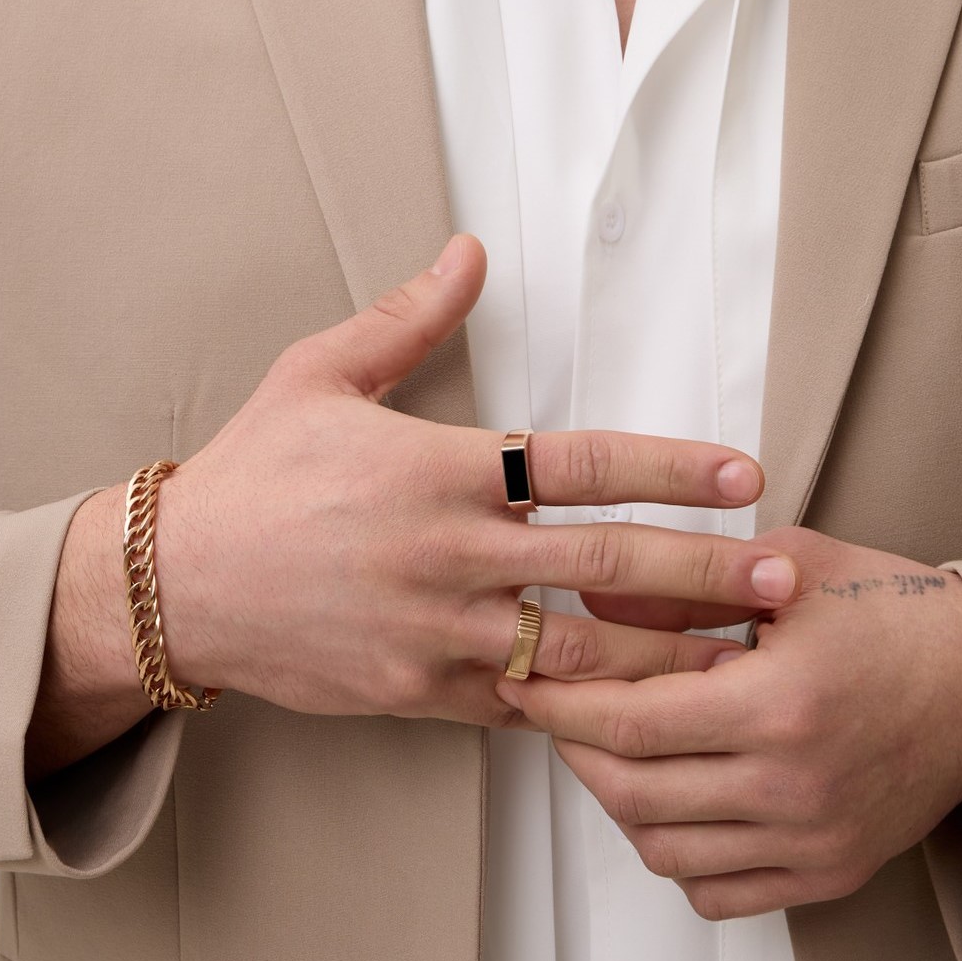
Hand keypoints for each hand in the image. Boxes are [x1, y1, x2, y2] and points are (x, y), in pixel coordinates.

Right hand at [27, 234, 800, 776]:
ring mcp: (436, 634)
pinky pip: (521, 704)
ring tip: (743, 657)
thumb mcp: (318, 374)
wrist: (178, 586)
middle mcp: (447, 555)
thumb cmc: (253, 473)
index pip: (578, 464)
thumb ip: (409, 318)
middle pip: (603, 567)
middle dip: (705, 573)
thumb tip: (470, 250)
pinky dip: (585, 706)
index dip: (670, 468)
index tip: (743, 472)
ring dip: (668, 656)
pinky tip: (645, 710)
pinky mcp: (419, 695)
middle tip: (783, 574)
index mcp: (436, 470)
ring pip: (578, 655)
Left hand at [493, 526, 961, 920]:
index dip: (561, 703)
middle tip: (551, 713)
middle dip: (572, 750)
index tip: (524, 678)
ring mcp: (812, 840)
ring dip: (615, 803)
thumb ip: (680, 591)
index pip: (629, 721)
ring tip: (604, 751)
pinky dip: (674, 855)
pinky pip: (717, 893)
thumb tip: (589, 605)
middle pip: (632, 793)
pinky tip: (668, 803)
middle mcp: (791, 786)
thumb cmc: (892, 612)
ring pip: (664, 850)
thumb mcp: (785, 570)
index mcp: (778, 704)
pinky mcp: (829, 872)